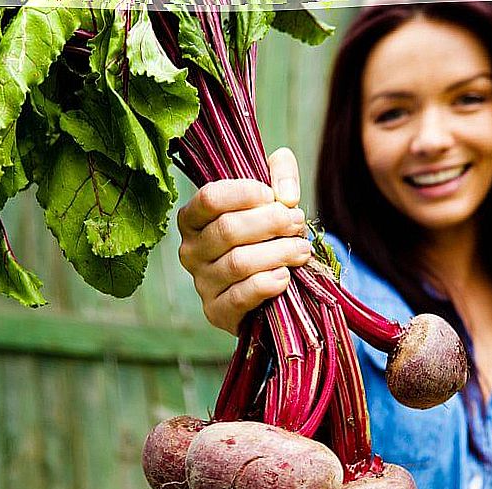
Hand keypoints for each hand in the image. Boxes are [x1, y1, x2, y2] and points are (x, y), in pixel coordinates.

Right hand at [177, 147, 308, 334]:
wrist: (270, 287)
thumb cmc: (266, 236)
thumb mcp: (271, 197)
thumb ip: (280, 173)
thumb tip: (286, 194)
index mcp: (194, 218)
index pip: (210, 198)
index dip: (246, 193)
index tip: (275, 196)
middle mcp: (190, 250)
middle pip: (229, 229)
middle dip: (272, 223)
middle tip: (298, 222)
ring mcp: (202, 283)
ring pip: (239, 263)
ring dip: (278, 253)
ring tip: (302, 250)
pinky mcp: (217, 312)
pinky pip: (241, 296)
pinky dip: (267, 284)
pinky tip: (285, 276)